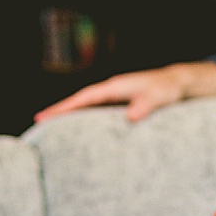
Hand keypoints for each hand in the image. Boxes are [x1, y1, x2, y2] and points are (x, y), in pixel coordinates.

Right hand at [33, 62, 215, 122]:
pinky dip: (83, 120)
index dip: (65, 107)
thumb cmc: (168, 89)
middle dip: (58, 111)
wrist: (178, 82)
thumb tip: (130, 117)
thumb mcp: (159, 97)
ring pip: (85, 107)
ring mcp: (113, 97)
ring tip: (50, 130)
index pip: (84, 98)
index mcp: (114, 87)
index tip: (46, 115)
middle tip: (37, 124)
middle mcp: (110, 91)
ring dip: (69, 116)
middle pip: (78, 102)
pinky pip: (95, 113)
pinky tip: (76, 132)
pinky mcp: (118, 105)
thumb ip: (145, 105)